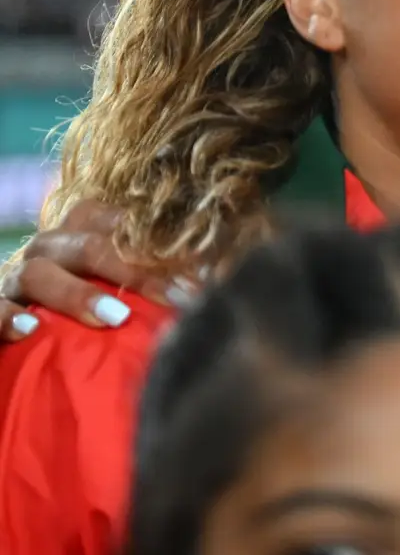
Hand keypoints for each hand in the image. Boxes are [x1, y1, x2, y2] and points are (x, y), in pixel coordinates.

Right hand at [0, 200, 195, 341]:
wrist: (31, 326)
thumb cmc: (97, 302)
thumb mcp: (130, 285)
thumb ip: (168, 277)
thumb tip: (223, 278)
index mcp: (87, 229)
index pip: (124, 223)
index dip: (166, 250)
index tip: (203, 282)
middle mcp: (52, 246)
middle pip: (90, 246)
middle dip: (137, 273)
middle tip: (176, 300)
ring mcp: (18, 276)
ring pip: (40, 272)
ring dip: (78, 294)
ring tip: (114, 317)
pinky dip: (7, 317)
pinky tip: (29, 331)